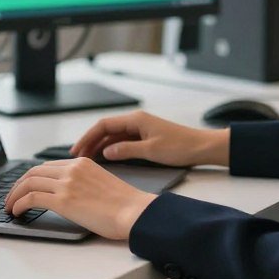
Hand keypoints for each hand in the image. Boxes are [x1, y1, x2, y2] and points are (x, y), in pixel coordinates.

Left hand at [4, 158, 155, 239]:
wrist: (134, 212)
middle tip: (11, 197)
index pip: (48, 166)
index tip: (24, 187)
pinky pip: (31, 198)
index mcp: (82, 163)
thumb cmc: (125, 205)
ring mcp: (67, 183)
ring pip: (29, 183)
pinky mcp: (63, 200)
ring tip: (9, 206)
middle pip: (34, 172)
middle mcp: (72, 169)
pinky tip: (16, 212)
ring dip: (14, 195)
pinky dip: (19, 204)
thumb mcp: (102, 183)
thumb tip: (70, 195)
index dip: (32, 177)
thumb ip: (83, 183)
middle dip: (18, 185)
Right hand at [71, 110, 229, 166]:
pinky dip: (111, 148)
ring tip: (86, 159)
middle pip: (106, 129)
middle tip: (76, 156)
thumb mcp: (151, 150)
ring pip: (113, 136)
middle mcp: (136, 121)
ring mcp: (140, 129)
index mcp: (136, 119)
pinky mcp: (145, 137)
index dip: (88, 136)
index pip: (104, 125)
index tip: (77, 149)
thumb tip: (106, 152)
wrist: (201, 147)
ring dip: (99, 146)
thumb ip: (126, 150)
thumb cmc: (180, 146)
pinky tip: (105, 157)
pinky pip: (122, 141)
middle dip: (90, 141)